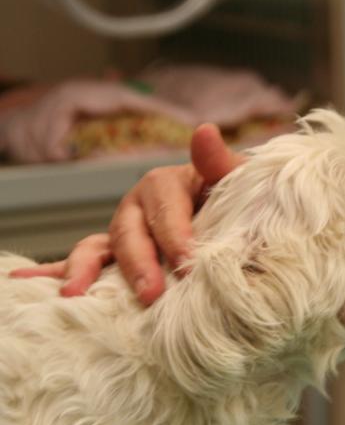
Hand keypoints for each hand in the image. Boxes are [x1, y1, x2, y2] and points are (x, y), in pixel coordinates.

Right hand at [9, 124, 243, 304]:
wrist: (234, 217)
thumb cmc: (234, 199)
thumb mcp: (233, 181)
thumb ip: (220, 162)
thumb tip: (204, 130)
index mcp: (166, 184)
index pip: (167, 209)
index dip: (177, 237)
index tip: (189, 264)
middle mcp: (138, 204)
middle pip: (130, 233)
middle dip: (139, 264)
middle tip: (152, 293)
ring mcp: (122, 229)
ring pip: (99, 248)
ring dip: (85, 270)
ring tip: (76, 294)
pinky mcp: (113, 252)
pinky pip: (83, 262)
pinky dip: (55, 273)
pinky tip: (30, 287)